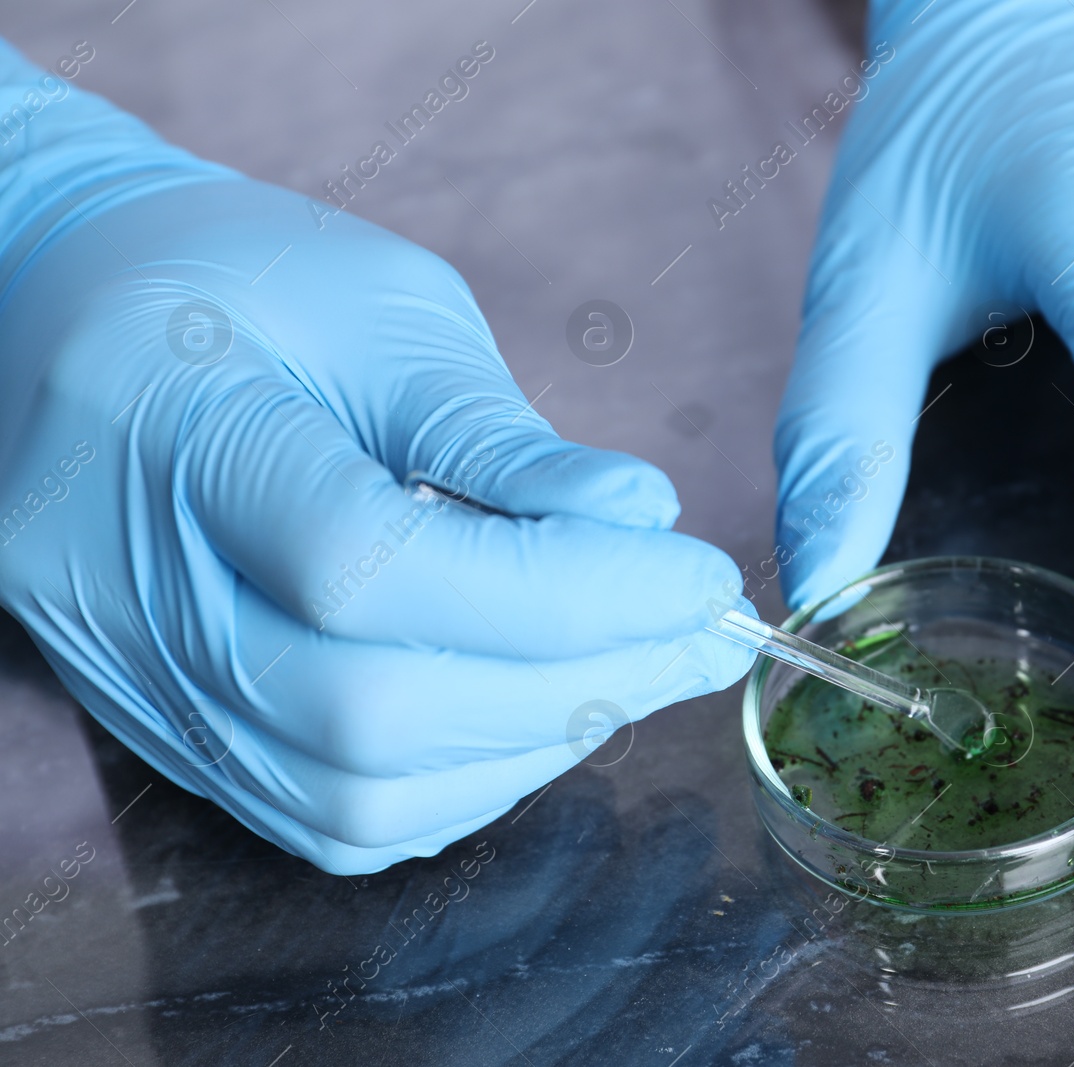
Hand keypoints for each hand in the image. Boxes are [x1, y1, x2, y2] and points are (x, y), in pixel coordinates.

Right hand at [0, 42, 751, 872]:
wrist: (63, 323)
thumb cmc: (234, 284)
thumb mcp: (377, 310)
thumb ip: (500, 434)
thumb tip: (641, 519)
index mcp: (176, 432)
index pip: (376, 567)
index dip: (565, 590)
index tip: (700, 577)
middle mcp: (137, 592)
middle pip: (371, 710)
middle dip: (580, 684)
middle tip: (701, 634)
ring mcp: (148, 685)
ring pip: (357, 794)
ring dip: (538, 745)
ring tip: (645, 667)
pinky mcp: (182, 737)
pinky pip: (338, 821)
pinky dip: (470, 782)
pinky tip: (546, 709)